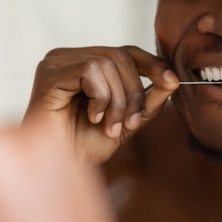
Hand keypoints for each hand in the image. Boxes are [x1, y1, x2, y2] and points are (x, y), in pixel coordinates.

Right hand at [23, 46, 178, 164]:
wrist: (57, 169)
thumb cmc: (82, 147)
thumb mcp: (126, 122)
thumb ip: (147, 101)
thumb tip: (173, 80)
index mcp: (84, 64)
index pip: (125, 52)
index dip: (152, 64)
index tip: (172, 82)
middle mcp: (68, 57)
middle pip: (120, 56)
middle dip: (133, 92)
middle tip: (129, 124)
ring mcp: (56, 62)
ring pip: (107, 63)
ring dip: (117, 100)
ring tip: (109, 126)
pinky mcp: (49, 72)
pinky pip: (90, 71)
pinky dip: (100, 97)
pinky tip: (92, 117)